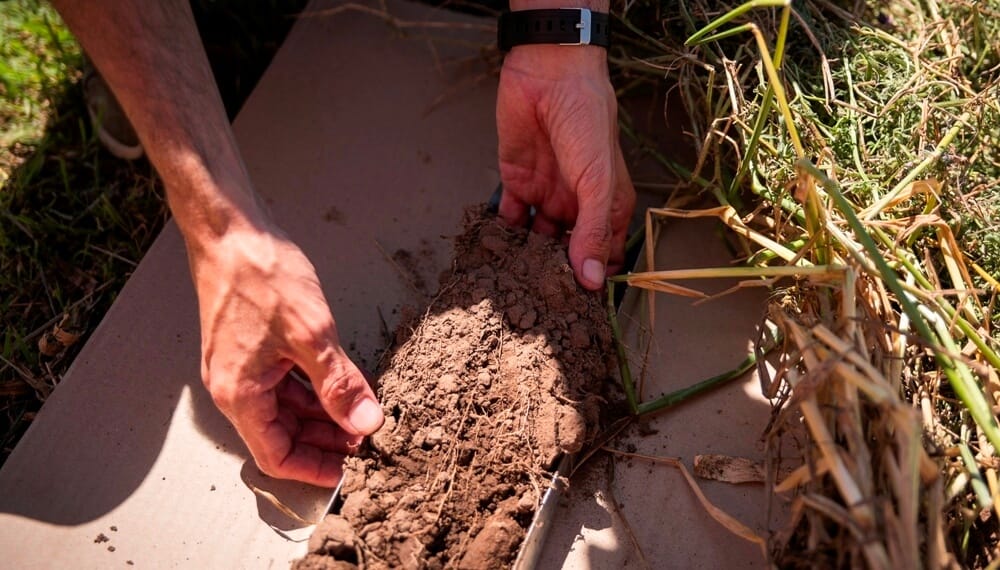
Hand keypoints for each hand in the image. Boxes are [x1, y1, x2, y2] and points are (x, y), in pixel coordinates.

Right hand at [190, 227, 383, 486]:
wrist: (230, 230)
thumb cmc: (261, 276)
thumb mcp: (311, 335)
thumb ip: (339, 384)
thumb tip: (365, 422)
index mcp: (240, 394)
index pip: (275, 455)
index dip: (314, 467)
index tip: (349, 469)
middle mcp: (234, 387)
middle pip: (281, 435)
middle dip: (324, 440)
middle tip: (364, 438)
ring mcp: (240, 366)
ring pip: (284, 409)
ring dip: (321, 415)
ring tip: (359, 413)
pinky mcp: (250, 347)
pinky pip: (282, 382)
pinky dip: (311, 389)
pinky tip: (340, 383)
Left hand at [496, 44, 635, 289]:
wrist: (548, 74)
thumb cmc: (586, 122)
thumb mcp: (598, 180)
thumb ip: (593, 231)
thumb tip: (591, 281)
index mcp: (607, 206)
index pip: (604, 255)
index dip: (595, 280)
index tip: (581, 312)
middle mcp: (578, 206)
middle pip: (568, 253)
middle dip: (556, 278)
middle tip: (542, 309)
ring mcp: (546, 196)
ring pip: (537, 241)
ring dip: (527, 261)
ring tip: (515, 291)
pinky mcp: (515, 185)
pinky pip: (507, 219)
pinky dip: (501, 237)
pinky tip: (492, 260)